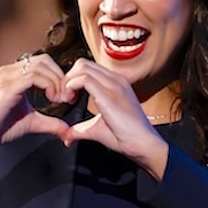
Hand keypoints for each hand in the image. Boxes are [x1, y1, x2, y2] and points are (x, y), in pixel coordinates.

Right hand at [0, 54, 73, 182]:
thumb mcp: (31, 122)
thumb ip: (50, 122)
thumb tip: (67, 130)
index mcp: (14, 74)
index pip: (43, 63)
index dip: (59, 76)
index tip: (67, 95)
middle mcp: (9, 71)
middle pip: (44, 60)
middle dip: (61, 77)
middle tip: (67, 96)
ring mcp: (6, 77)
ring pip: (40, 66)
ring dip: (57, 81)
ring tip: (60, 99)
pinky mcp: (6, 88)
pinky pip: (33, 77)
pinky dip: (49, 85)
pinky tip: (52, 99)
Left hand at [61, 58, 169, 178]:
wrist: (143, 145)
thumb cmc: (126, 137)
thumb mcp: (98, 128)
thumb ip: (81, 128)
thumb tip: (67, 136)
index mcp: (115, 83)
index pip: (88, 68)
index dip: (73, 79)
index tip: (68, 98)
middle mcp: (115, 79)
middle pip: (83, 63)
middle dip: (67, 78)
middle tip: (64, 97)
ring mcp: (113, 84)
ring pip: (82, 66)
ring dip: (67, 82)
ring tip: (66, 99)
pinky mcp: (109, 94)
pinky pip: (83, 79)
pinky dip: (70, 87)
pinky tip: (70, 101)